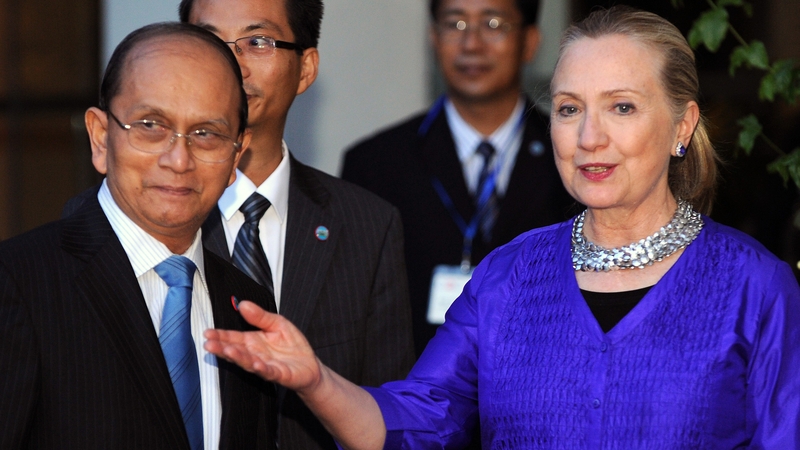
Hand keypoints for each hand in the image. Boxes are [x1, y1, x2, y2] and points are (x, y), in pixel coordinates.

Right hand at [204, 300, 320, 392]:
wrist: (309, 365)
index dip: (220, 335)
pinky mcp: (278, 374)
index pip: (233, 337)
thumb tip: (243, 304)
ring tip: (227, 351)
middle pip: (236, 350)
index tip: (207, 332)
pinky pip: (268, 371)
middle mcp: (255, 354)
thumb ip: (260, 316)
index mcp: (253, 341)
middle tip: (208, 344)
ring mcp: (265, 365)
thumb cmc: (292, 345)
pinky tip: (254, 363)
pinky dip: (261, 367)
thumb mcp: (277, 323)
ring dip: (237, 357)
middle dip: (222, 347)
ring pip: (248, 362)